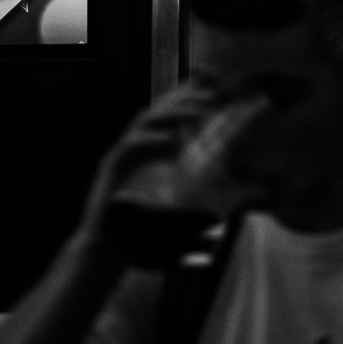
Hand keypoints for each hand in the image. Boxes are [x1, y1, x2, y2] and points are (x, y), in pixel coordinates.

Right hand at [76, 83, 221, 252]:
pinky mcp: (110, 168)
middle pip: (157, 111)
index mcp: (147, 150)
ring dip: (171, 113)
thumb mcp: (176, 203)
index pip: (167, 117)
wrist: (106, 250)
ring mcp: (119, 155)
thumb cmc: (139, 229)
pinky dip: (151, 139)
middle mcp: (132, 147)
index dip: (188, 101)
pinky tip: (172, 140)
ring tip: (198, 112)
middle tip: (212, 97)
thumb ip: (198, 191)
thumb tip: (237, 189)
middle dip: (184, 100)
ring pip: (144, 121)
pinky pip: (130, 146)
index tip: (215, 93)